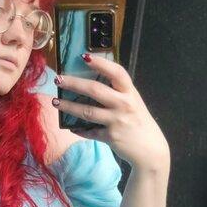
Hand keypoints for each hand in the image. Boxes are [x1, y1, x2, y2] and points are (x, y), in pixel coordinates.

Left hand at [53, 55, 169, 171]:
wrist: (151, 150)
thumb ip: (118, 94)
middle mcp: (124, 104)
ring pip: (87, 111)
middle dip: (74, 83)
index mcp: (130, 92)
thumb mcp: (133, 103)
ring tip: (55, 102)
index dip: (101, 63)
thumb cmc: (139, 122)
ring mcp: (117, 121)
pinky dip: (80, 130)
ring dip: (68, 106)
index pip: (117, 72)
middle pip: (95, 90)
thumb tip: (91, 85)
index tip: (84, 56)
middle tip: (58, 79)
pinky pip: (90, 132)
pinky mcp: (111, 137)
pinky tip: (72, 128)